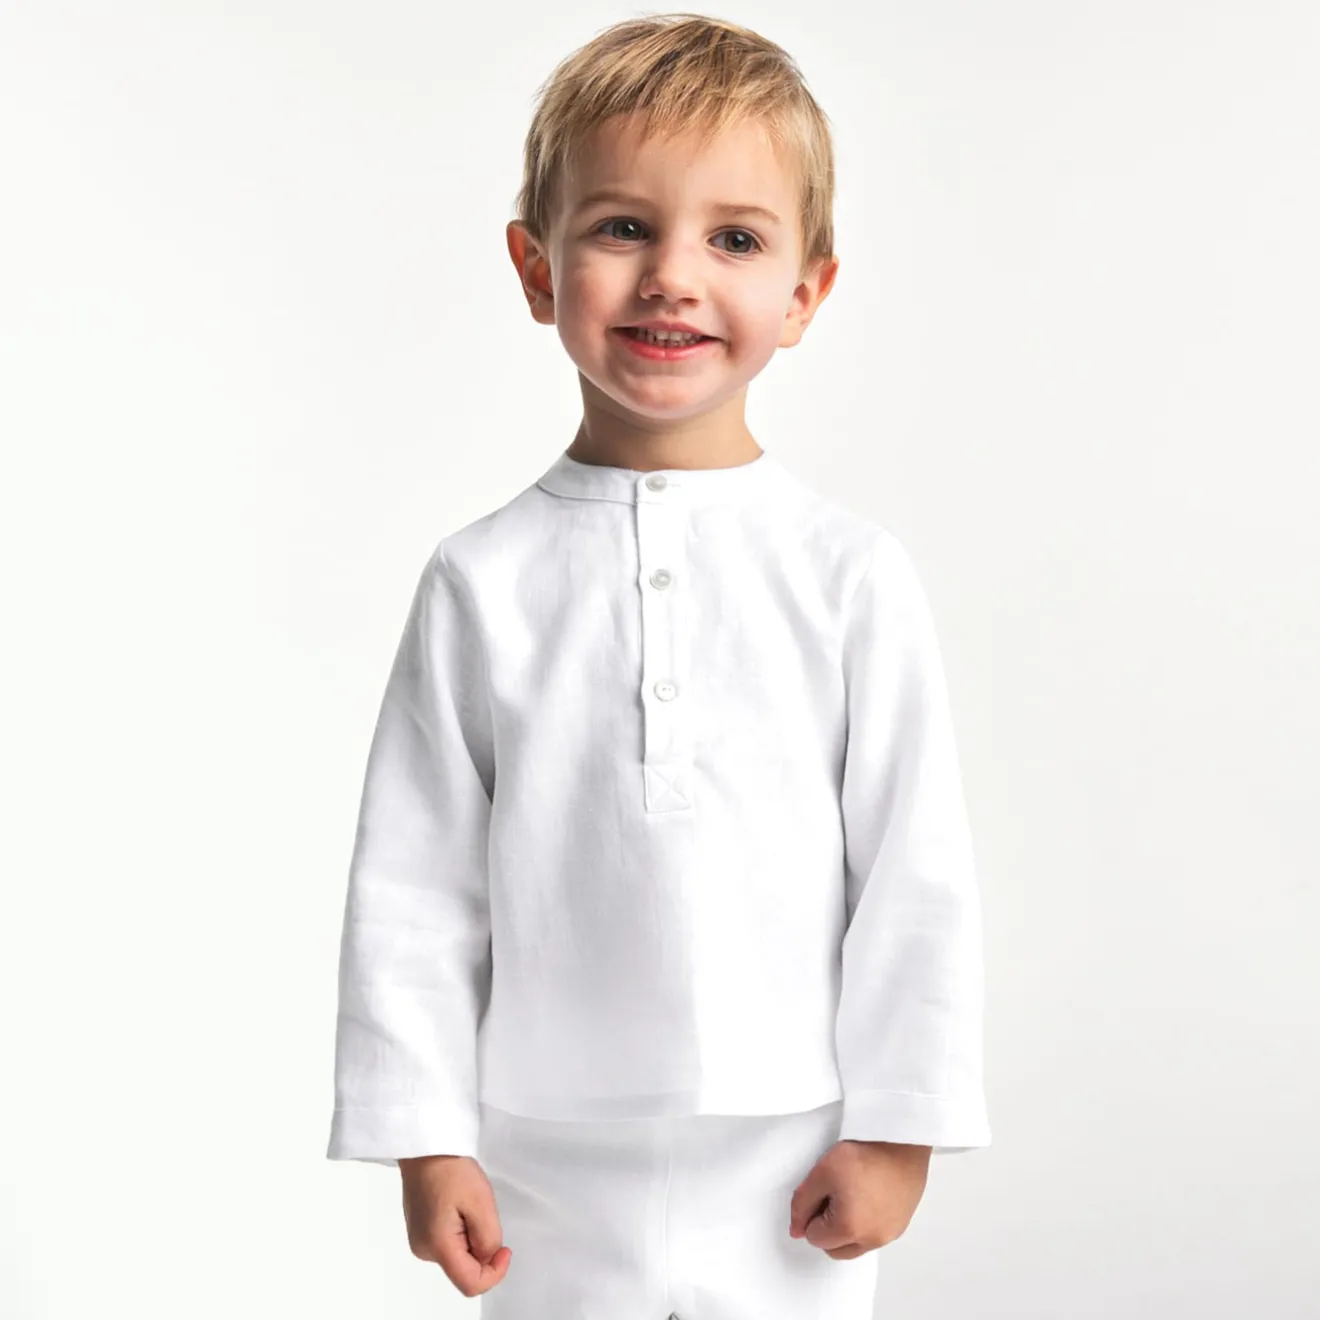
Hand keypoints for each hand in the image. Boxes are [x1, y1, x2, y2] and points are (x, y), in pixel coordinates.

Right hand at [400, 1154, 512, 1296]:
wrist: (426, 1144)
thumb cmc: (452, 1169)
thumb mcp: (481, 1202)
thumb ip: (488, 1238)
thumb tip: (487, 1258)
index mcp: (437, 1246)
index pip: (470, 1284)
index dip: (495, 1273)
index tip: (506, 1248)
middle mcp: (424, 1249)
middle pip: (464, 1268)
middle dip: (483, 1247)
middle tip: (483, 1211)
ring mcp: (419, 1238)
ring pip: (458, 1254)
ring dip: (472, 1236)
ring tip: (469, 1202)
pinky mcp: (420, 1227)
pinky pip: (448, 1240)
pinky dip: (462, 1229)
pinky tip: (459, 1203)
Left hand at [788, 1139, 931, 1258]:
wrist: (901, 1141)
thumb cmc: (862, 1154)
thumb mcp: (821, 1172)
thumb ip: (802, 1204)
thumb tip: (796, 1230)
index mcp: (849, 1229)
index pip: (814, 1237)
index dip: (813, 1213)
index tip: (824, 1191)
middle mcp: (872, 1240)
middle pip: (835, 1249)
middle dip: (828, 1228)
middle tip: (835, 1195)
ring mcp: (889, 1235)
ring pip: (855, 1246)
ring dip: (847, 1229)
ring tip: (852, 1194)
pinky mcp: (901, 1226)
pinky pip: (874, 1236)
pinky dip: (866, 1224)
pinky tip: (868, 1196)